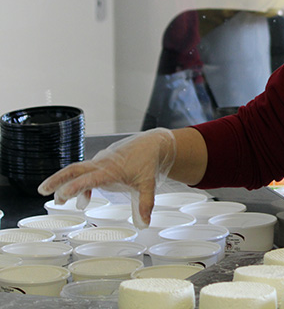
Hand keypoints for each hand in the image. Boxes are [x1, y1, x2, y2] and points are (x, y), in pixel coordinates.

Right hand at [37, 128, 175, 227]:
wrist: (154, 144)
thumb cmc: (149, 161)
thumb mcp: (149, 184)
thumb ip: (145, 204)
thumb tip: (144, 224)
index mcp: (112, 169)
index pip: (90, 178)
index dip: (75, 187)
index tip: (62, 195)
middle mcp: (103, 163)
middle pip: (75, 169)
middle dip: (57, 179)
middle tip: (43, 190)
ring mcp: (102, 161)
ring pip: (79, 170)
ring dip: (66, 183)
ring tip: (58, 200)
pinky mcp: (104, 162)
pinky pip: (88, 172)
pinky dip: (82, 185)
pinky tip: (83, 200)